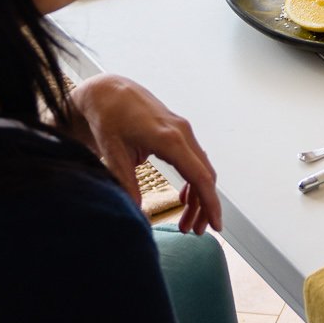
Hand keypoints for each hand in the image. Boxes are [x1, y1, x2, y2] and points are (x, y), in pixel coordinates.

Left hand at [69, 74, 221, 234]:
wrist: (108, 91)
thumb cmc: (109, 118)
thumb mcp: (113, 154)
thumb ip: (126, 184)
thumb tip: (136, 215)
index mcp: (170, 139)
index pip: (200, 176)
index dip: (210, 203)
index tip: (215, 225)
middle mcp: (182, 133)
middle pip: (205, 176)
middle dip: (204, 206)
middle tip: (193, 231)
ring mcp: (183, 130)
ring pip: (201, 168)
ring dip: (198, 196)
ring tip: (186, 222)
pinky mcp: (179, 131)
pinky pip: (194, 159)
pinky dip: (193, 181)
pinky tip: (184, 198)